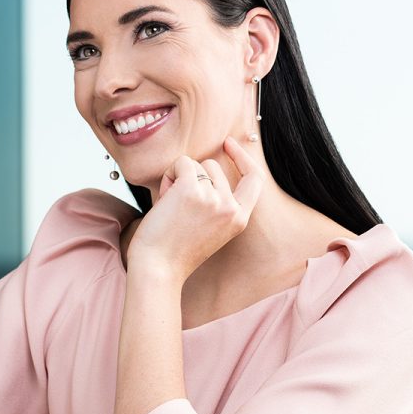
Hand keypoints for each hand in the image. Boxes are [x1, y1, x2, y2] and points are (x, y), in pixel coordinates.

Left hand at [126, 136, 264, 280]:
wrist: (158, 268)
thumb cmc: (174, 252)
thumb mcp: (208, 229)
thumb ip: (214, 202)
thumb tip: (203, 166)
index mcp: (239, 219)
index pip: (254, 179)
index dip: (242, 159)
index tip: (228, 144)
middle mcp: (230, 207)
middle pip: (214, 167)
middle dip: (192, 177)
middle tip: (176, 203)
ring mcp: (214, 197)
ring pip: (197, 164)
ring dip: (179, 177)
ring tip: (170, 205)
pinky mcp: (192, 189)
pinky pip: (182, 162)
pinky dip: (169, 174)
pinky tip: (163, 197)